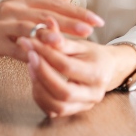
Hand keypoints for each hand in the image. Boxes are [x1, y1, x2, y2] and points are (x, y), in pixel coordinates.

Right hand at [0, 0, 103, 60]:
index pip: (55, 3)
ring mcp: (3, 23)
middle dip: (68, 22)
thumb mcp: (25, 6)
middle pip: (45, 14)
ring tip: (65, 41)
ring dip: (47, 35)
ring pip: (28, 28)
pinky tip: (41, 57)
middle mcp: (14, 7)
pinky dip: (29, 51)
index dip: (77, 11)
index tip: (97, 20)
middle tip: (89, 30)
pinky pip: (14, 47)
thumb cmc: (3, 20)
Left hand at [17, 24, 135, 117]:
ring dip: (38, 86)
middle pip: (63, 92)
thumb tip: (46, 24)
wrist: (106, 69)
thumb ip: (62, 40)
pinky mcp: (73, 111)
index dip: (45, 54)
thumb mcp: (80, 44)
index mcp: (97, 73)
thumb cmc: (92, 54)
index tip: (30, 41)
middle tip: (29, 55)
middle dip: (41, 73)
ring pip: (57, 105)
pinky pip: (52, 110)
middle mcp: (93, 94)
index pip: (66, 66)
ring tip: (30, 65)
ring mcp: (84, 106)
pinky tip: (35, 78)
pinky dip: (40, 96)